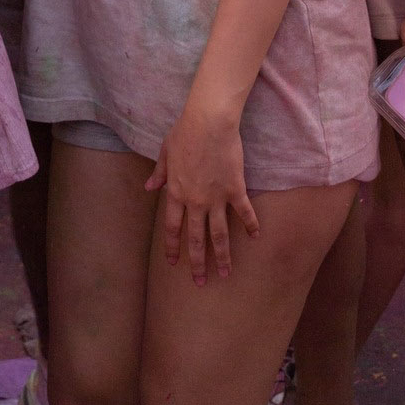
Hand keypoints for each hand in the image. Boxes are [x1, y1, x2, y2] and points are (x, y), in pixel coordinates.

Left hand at [145, 101, 258, 284]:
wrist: (208, 122)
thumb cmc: (184, 132)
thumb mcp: (165, 152)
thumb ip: (159, 173)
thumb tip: (149, 187)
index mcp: (176, 193)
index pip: (172, 228)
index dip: (172, 247)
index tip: (174, 263)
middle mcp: (195, 201)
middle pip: (196, 239)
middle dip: (197, 263)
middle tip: (200, 282)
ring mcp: (216, 198)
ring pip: (219, 235)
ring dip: (222, 256)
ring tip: (225, 273)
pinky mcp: (235, 189)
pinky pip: (244, 212)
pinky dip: (250, 225)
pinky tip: (255, 237)